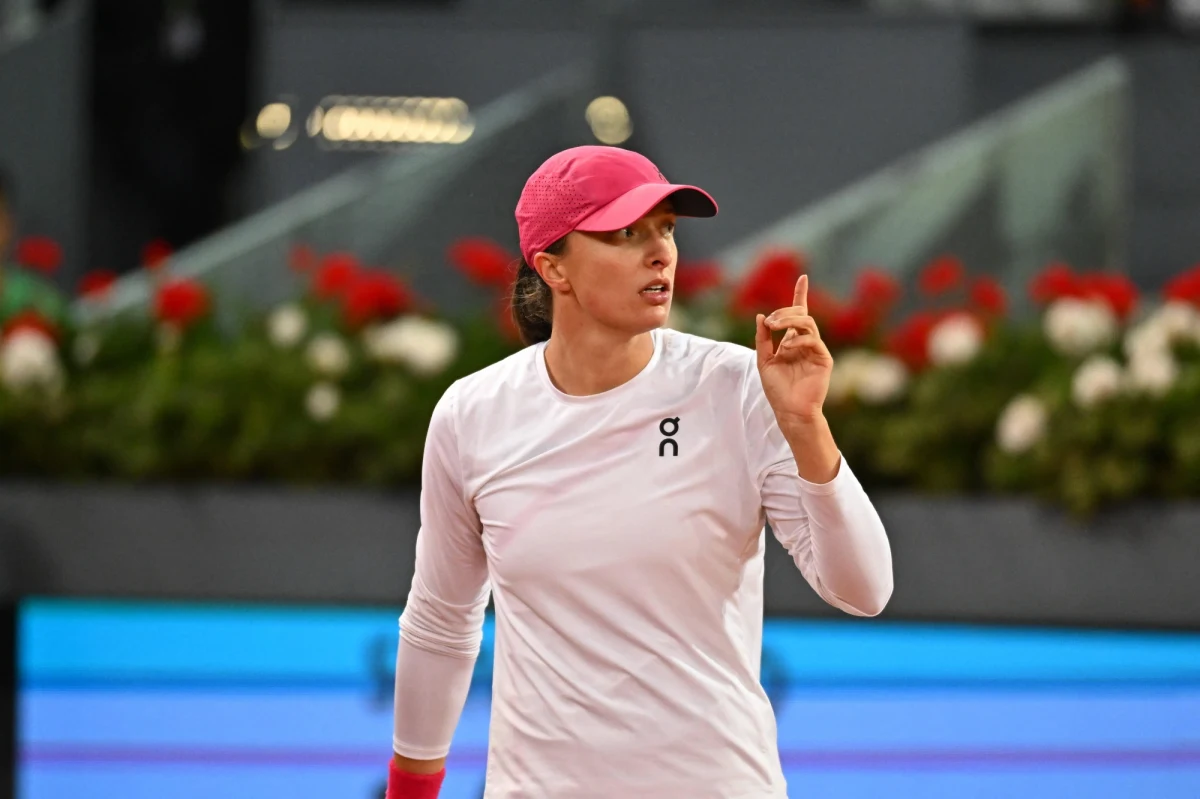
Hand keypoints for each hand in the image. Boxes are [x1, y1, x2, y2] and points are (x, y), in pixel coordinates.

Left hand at [754, 274, 833, 424]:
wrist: (789, 411)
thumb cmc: (777, 389)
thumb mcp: (764, 361)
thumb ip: (763, 339)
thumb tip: (761, 316)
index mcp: (792, 342)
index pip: (798, 314)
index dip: (801, 294)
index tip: (803, 277)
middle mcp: (805, 343)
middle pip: (800, 315)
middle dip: (784, 312)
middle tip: (770, 321)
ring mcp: (816, 350)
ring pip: (808, 323)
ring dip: (789, 320)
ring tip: (774, 327)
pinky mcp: (823, 359)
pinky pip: (813, 340)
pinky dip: (797, 340)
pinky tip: (786, 348)